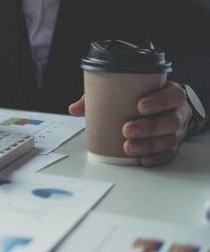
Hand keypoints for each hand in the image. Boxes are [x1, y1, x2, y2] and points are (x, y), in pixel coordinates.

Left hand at [68, 82, 191, 166]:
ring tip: (129, 147)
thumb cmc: (140, 98)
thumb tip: (74, 109)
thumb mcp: (123, 91)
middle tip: (127, 130)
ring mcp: (176, 131)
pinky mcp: (173, 147)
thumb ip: (101, 97)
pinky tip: (142, 160)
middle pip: (171, 120)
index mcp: (168, 93)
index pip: (174, 95)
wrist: (160, 110)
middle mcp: (176, 112)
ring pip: (170, 140)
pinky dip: (155, 158)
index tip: (140, 106)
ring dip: (149, 145)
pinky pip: (168, 155)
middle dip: (149, 127)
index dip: (160, 101)